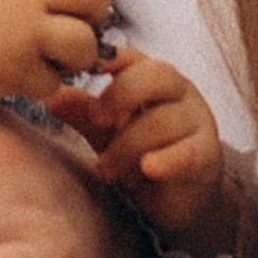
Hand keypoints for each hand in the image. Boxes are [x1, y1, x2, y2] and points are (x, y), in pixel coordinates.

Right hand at [0, 0, 110, 105]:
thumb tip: (75, 10)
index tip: (65, 1)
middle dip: (92, 19)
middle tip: (71, 35)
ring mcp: (22, 28)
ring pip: (84, 44)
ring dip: (72, 61)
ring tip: (46, 64)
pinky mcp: (14, 67)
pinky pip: (53, 83)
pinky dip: (39, 88)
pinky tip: (16, 81)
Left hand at [52, 53, 230, 257]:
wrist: (176, 200)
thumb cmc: (140, 156)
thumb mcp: (105, 133)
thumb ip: (84, 114)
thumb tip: (50, 97)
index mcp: (153, 80)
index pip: (134, 57)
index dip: (112, 59)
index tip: (87, 70)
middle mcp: (179, 93)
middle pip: (156, 74)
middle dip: (121, 94)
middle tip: (96, 119)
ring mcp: (198, 122)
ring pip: (163, 119)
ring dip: (128, 145)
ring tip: (106, 168)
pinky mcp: (207, 155)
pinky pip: (188, 151)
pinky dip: (165, 160)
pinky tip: (147, 169)